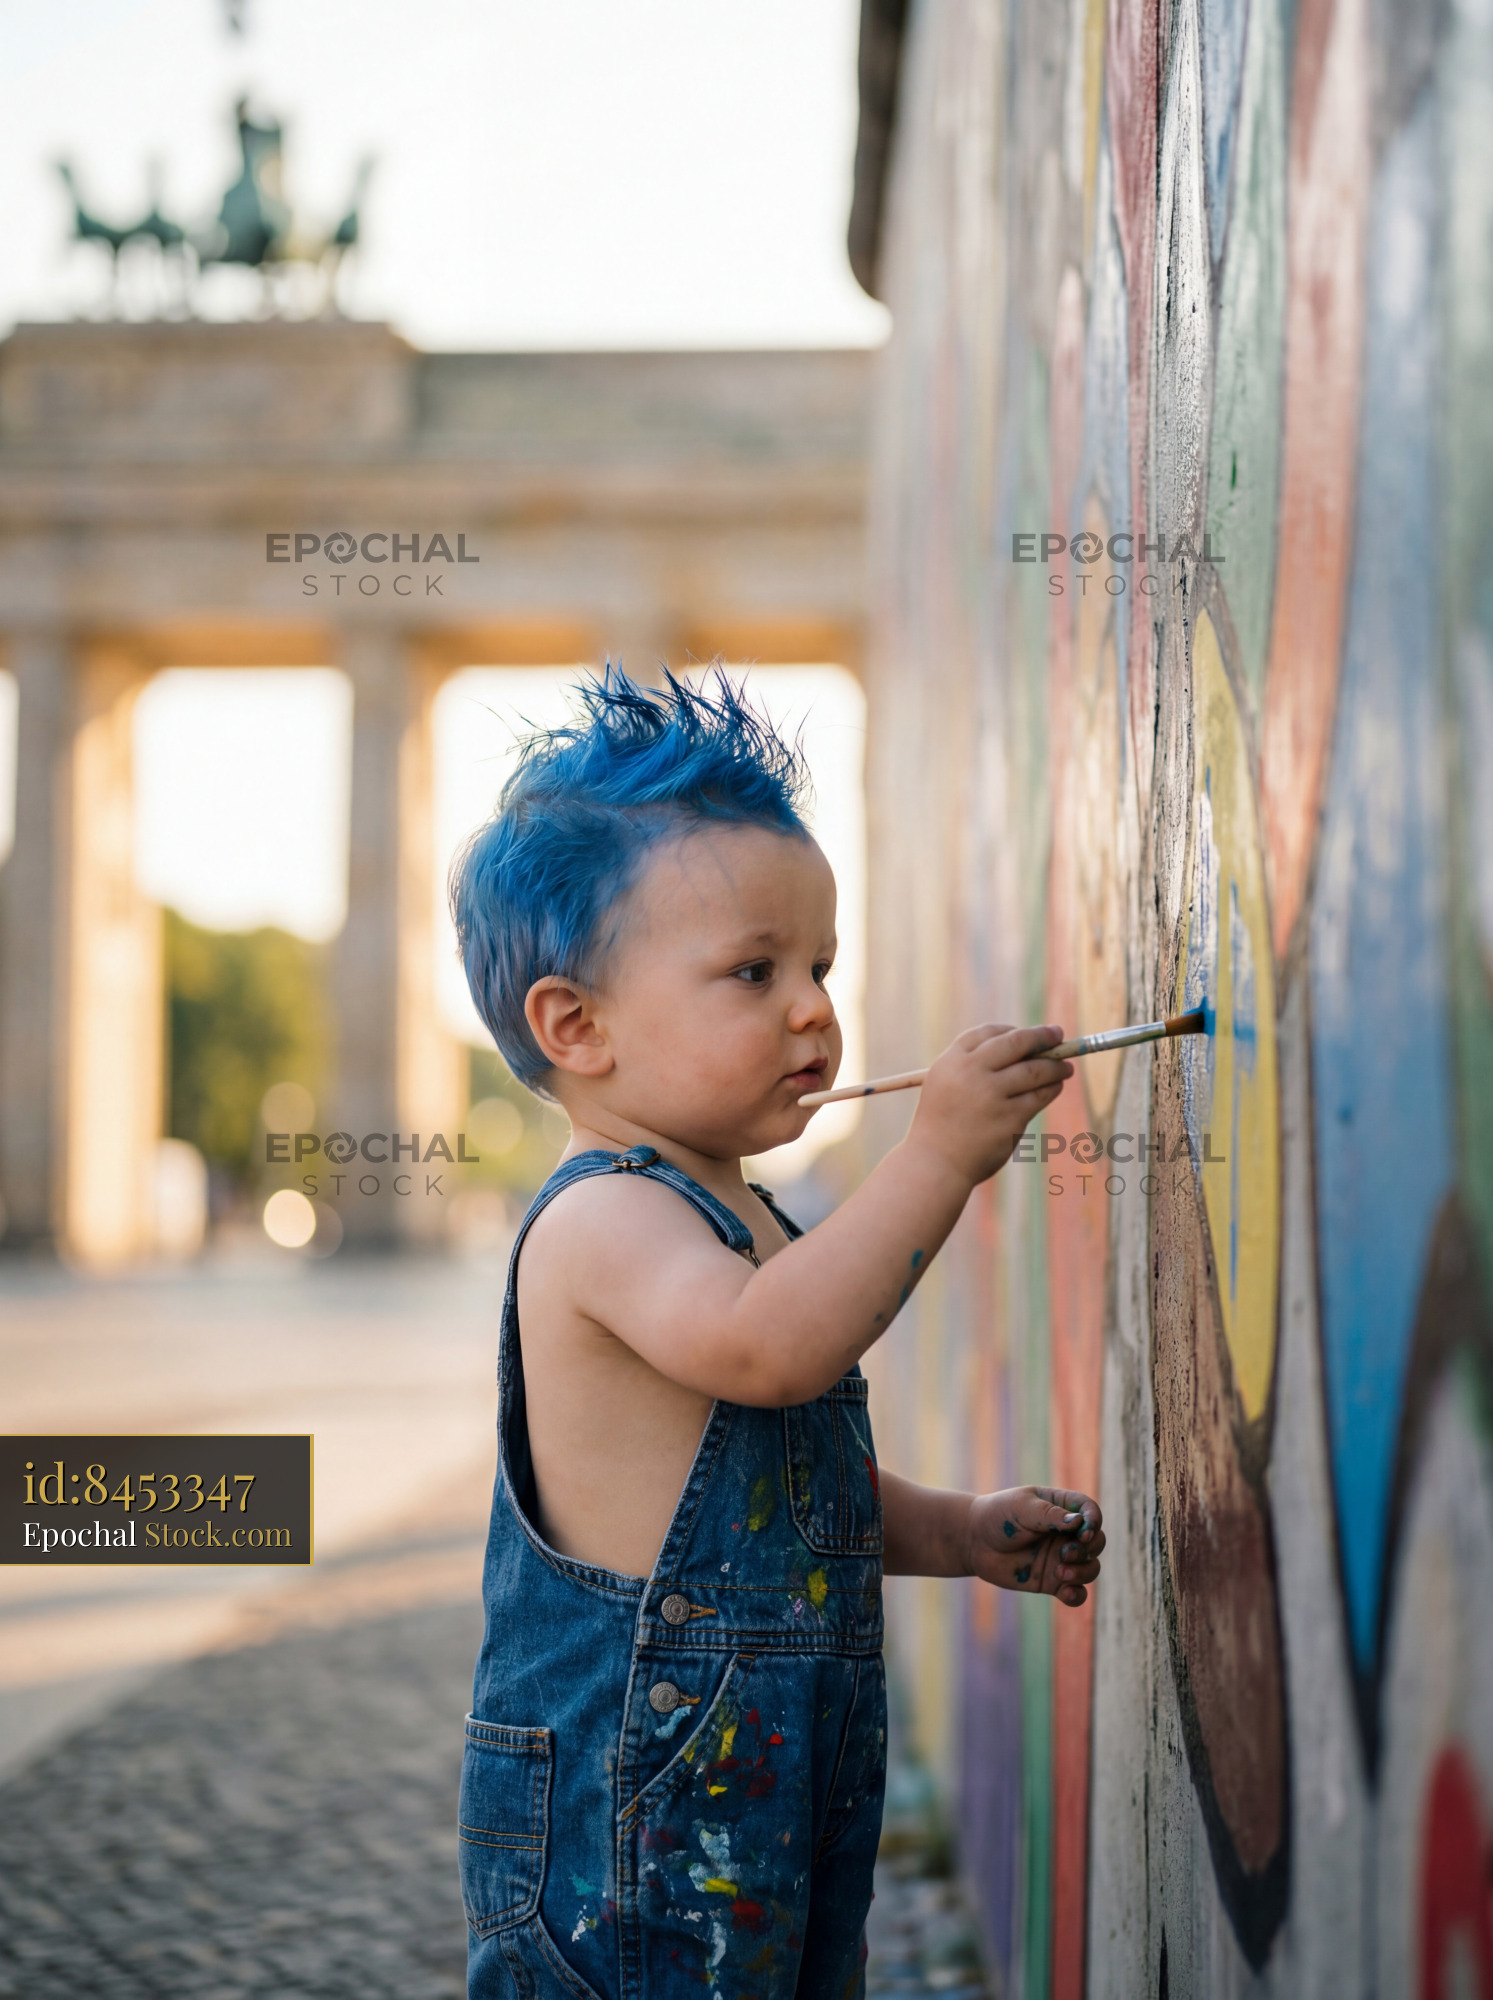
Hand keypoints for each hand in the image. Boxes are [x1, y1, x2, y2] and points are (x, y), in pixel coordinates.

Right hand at [908, 1024, 1072, 1185]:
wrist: (935, 1162)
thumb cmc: (942, 1123)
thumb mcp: (945, 1084)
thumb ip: (974, 1065)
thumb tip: (1025, 1049)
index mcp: (952, 1061)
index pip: (987, 1033)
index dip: (1012, 1030)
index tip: (1028, 1035)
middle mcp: (972, 1073)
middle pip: (1015, 1043)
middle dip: (1041, 1036)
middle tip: (1057, 1034)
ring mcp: (992, 1094)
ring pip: (1035, 1070)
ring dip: (1055, 1065)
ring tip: (1066, 1067)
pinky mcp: (1010, 1118)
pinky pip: (1039, 1096)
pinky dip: (1052, 1088)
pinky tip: (1056, 1086)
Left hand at [964, 1485, 1103, 1608]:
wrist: (974, 1541)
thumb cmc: (998, 1516)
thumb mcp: (1021, 1508)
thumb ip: (1049, 1515)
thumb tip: (1078, 1522)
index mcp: (1062, 1508)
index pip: (1090, 1512)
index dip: (1094, 1521)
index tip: (1084, 1531)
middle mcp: (1067, 1534)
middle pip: (1097, 1542)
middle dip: (1088, 1549)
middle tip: (1066, 1553)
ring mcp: (1062, 1558)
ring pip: (1091, 1568)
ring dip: (1083, 1572)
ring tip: (1060, 1573)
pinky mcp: (1053, 1581)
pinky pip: (1076, 1593)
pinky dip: (1077, 1595)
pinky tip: (1065, 1593)